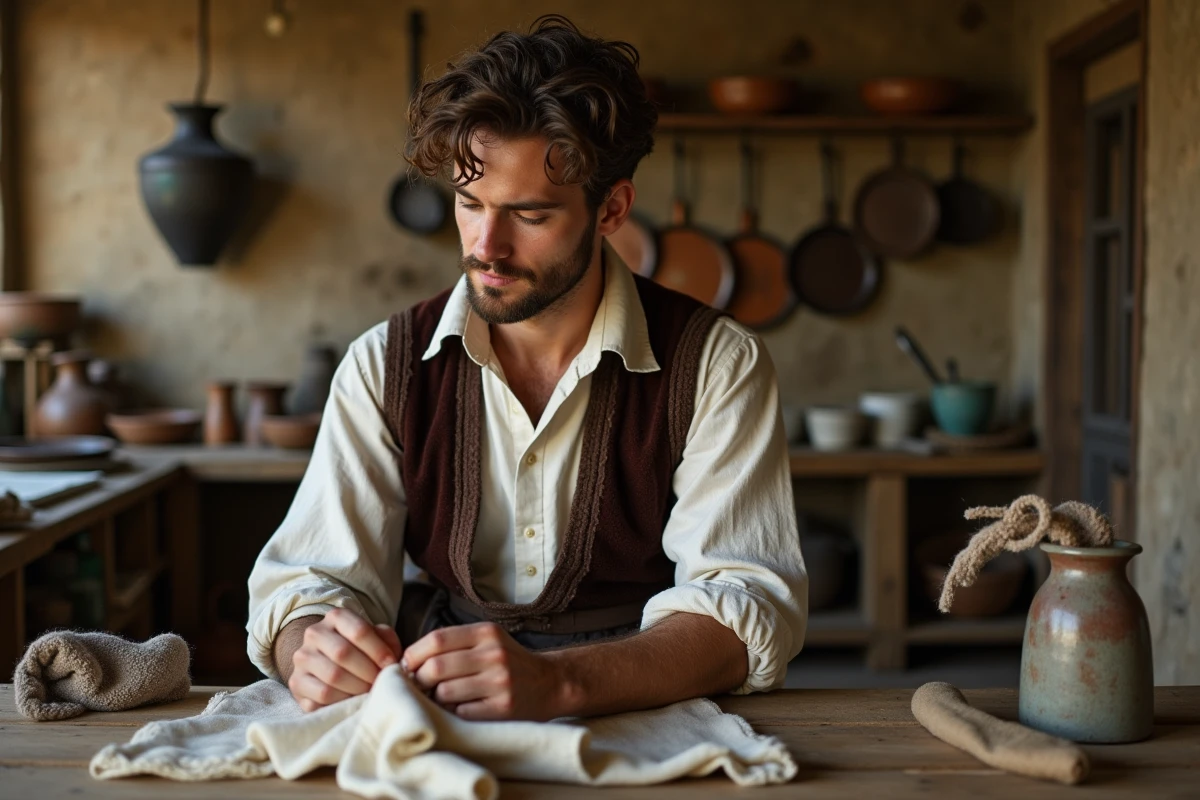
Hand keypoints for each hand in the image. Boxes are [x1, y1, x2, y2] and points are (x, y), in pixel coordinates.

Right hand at [288, 608, 401, 711]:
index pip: (359, 631)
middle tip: (380, 683)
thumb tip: (391, 659)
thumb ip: (387, 641)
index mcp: (336, 617)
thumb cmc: (362, 652)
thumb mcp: (377, 639)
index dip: (379, 651)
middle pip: (343, 653)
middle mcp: (314, 633)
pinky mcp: (296, 683)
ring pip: (332, 676)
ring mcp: (302, 658)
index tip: (391, 665)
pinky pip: (322, 695)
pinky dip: (342, 700)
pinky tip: (352, 700)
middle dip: (368, 671)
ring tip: (368, 692)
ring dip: (357, 688)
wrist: (331, 667)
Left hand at [402, 622, 568, 720]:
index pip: (437, 639)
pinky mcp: (502, 708)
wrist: (551, 683)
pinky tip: (461, 708)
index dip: (414, 655)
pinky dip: (453, 712)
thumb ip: (455, 644)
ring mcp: (499, 682)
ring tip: (442, 698)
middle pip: (436, 667)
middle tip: (420, 687)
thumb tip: (409, 661)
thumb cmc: (509, 663)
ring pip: (444, 692)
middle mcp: (493, 654)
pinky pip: (461, 712)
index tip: (407, 666)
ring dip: (436, 699)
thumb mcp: (488, 641)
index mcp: (486, 633)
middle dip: (420, 680)